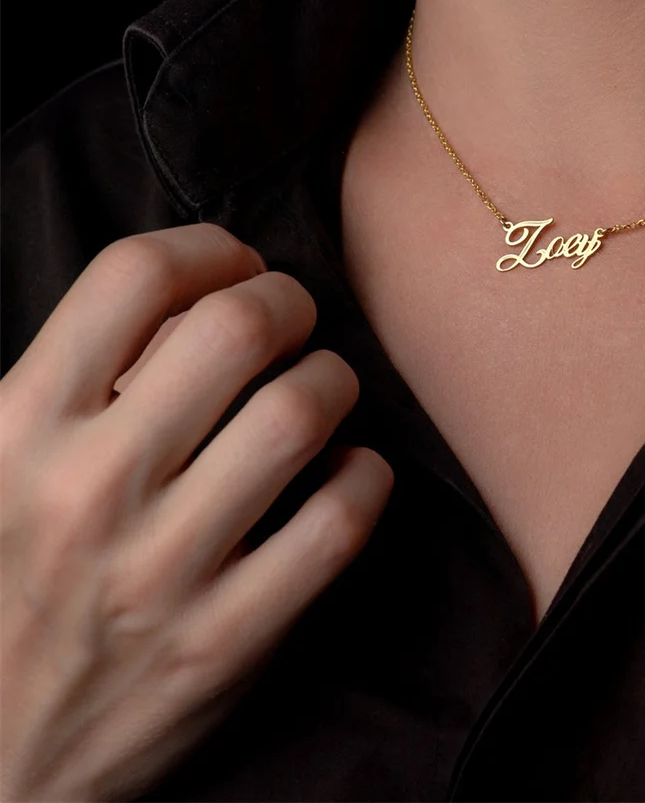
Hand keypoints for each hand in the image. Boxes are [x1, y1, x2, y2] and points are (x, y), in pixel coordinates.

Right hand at [0, 223, 392, 801]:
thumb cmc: (0, 585)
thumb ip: (69, 383)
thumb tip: (179, 307)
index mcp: (18, 428)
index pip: (132, 277)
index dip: (208, 248)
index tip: (234, 264)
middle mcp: (90, 489)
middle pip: (237, 329)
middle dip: (288, 301)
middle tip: (292, 319)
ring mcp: (162, 570)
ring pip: (299, 414)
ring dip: (334, 380)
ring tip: (324, 387)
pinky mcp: (225, 640)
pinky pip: (336, 526)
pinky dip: (365, 478)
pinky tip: (351, 472)